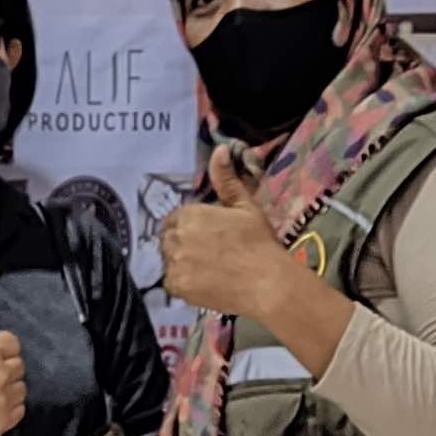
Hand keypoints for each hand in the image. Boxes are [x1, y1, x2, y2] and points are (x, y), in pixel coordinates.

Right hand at [0, 276, 25, 435]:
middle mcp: (0, 374)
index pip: (12, 343)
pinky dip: (8, 408)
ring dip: (8, 387)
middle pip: (18, 364)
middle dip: (3, 367)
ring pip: (20, 387)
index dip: (0, 348)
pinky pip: (19, 409)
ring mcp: (3, 399)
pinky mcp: (3, 420)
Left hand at [155, 148, 302, 320]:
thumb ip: (226, 179)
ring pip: (168, 260)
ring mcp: (175, 264)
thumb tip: (220, 148)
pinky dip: (183, 282)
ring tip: (206, 269)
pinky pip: (171, 282)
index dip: (190, 226)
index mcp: (190, 214)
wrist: (267, 283)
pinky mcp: (178, 287)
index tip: (207, 236)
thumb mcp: (245, 206)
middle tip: (208, 253)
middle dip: (183, 243)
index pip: (176, 218)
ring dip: (181, 262)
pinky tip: (203, 282)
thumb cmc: (259, 242)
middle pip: (169, 239)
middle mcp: (177, 237)